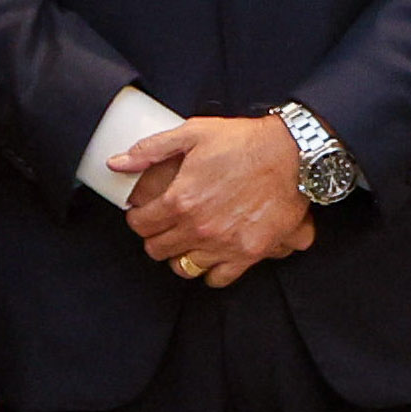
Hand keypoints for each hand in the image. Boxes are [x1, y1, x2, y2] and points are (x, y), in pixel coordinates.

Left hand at [113, 112, 319, 284]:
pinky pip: (217, 278)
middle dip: (154, 237)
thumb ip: (151, 149)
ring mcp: (224, 244)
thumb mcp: (193, 133)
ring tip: (184, 242)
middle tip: (162, 226)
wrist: (293, 155)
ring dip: (178, 255)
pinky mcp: (248, 253)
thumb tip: (116, 162)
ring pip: (183, 267)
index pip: (141, 224)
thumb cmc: (245, 142)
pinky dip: (209, 271)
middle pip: (157, 249)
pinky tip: (209, 256)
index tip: (143, 213)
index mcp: (181, 200)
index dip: (137, 218)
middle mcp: (199, 228)